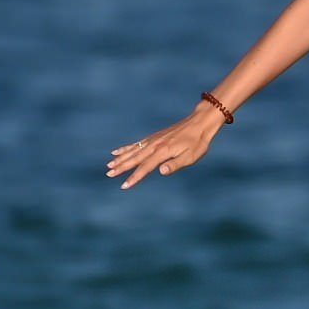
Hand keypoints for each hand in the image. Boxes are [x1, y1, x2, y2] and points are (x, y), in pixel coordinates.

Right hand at [106, 105, 224, 188]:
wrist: (199, 123)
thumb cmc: (198, 142)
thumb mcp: (191, 156)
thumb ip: (175, 164)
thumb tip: (161, 171)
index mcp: (163, 152)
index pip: (145, 168)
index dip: (134, 177)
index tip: (124, 186)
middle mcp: (155, 145)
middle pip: (135, 158)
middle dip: (121, 167)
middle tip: (108, 174)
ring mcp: (153, 140)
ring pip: (133, 151)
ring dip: (120, 158)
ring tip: (109, 165)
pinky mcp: (154, 137)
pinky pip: (136, 144)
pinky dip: (126, 148)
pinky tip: (117, 151)